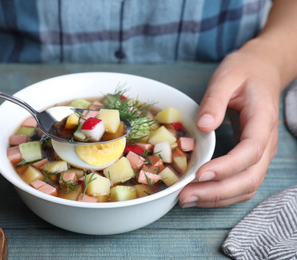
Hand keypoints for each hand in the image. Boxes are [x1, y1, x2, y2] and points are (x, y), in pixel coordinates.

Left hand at [179, 45, 280, 207]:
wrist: (262, 70)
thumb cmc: (243, 72)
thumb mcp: (226, 77)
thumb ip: (214, 100)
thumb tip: (203, 126)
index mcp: (262, 120)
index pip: (250, 151)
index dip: (226, 167)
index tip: (200, 174)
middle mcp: (266, 142)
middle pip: (249, 178)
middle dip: (217, 192)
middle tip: (185, 196)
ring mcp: (261, 153)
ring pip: (247, 186)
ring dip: (217, 198)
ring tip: (187, 199)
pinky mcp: (250, 157)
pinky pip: (241, 183)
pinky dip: (221, 194)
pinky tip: (199, 193)